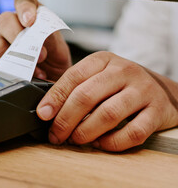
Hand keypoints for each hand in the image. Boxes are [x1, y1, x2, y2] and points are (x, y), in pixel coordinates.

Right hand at [0, 0, 70, 80]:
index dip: (24, 8)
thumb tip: (41, 40)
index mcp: (29, 16)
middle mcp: (10, 27)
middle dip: (18, 35)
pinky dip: (9, 72)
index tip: (30, 21)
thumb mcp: (59, 49)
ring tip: (34, 69)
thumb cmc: (54, 62)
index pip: (22, 1)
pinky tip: (23, 76)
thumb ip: (50, 40)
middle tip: (37, 53)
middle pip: (4, 20)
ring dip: (14, 57)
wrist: (52, 82)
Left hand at [37, 51, 177, 150]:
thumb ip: (76, 87)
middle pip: (86, 96)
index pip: (73, 77)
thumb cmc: (120, 85)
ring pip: (108, 114)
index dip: (54, 98)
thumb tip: (46, 109)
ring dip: (86, 132)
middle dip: (65, 120)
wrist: (161, 89)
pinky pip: (133, 132)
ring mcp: (142, 90)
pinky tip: (101, 143)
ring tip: (75, 140)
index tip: (43, 114)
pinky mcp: (158, 110)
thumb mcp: (98, 76)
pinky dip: (113, 142)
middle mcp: (123, 71)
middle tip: (56, 135)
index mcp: (103, 60)